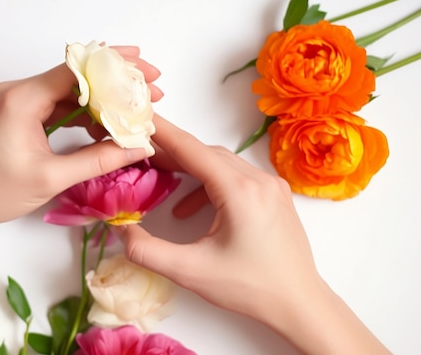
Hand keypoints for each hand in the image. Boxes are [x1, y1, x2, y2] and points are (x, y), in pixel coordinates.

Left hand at [0, 46, 160, 228]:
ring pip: (66, 91)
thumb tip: (139, 147)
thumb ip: (98, 160)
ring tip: (132, 111)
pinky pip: (54, 105)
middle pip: (74, 76)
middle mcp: (17, 90)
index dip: (115, 66)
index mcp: (21, 98)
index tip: (144, 68)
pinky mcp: (14, 113)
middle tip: (149, 89)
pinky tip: (102, 126)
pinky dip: (79, 113)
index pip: (76, 69)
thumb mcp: (51, 177)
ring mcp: (14, 100)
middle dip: (113, 83)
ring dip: (98, 100)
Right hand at [117, 115, 390, 354]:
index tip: (141, 117)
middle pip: (207, 153)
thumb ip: (147, 251)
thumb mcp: (191, 271)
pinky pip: (237, 177)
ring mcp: (271, 186)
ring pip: (223, 163)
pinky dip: (210, 184)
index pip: (192, 150)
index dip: (163, 133)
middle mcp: (259, 180)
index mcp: (240, 191)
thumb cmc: (249, 288)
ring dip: (192, 167)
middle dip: (173, 152)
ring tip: (163, 177)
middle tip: (142, 154)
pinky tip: (192, 208)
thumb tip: (121, 232)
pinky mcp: (276, 196)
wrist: (300, 304)